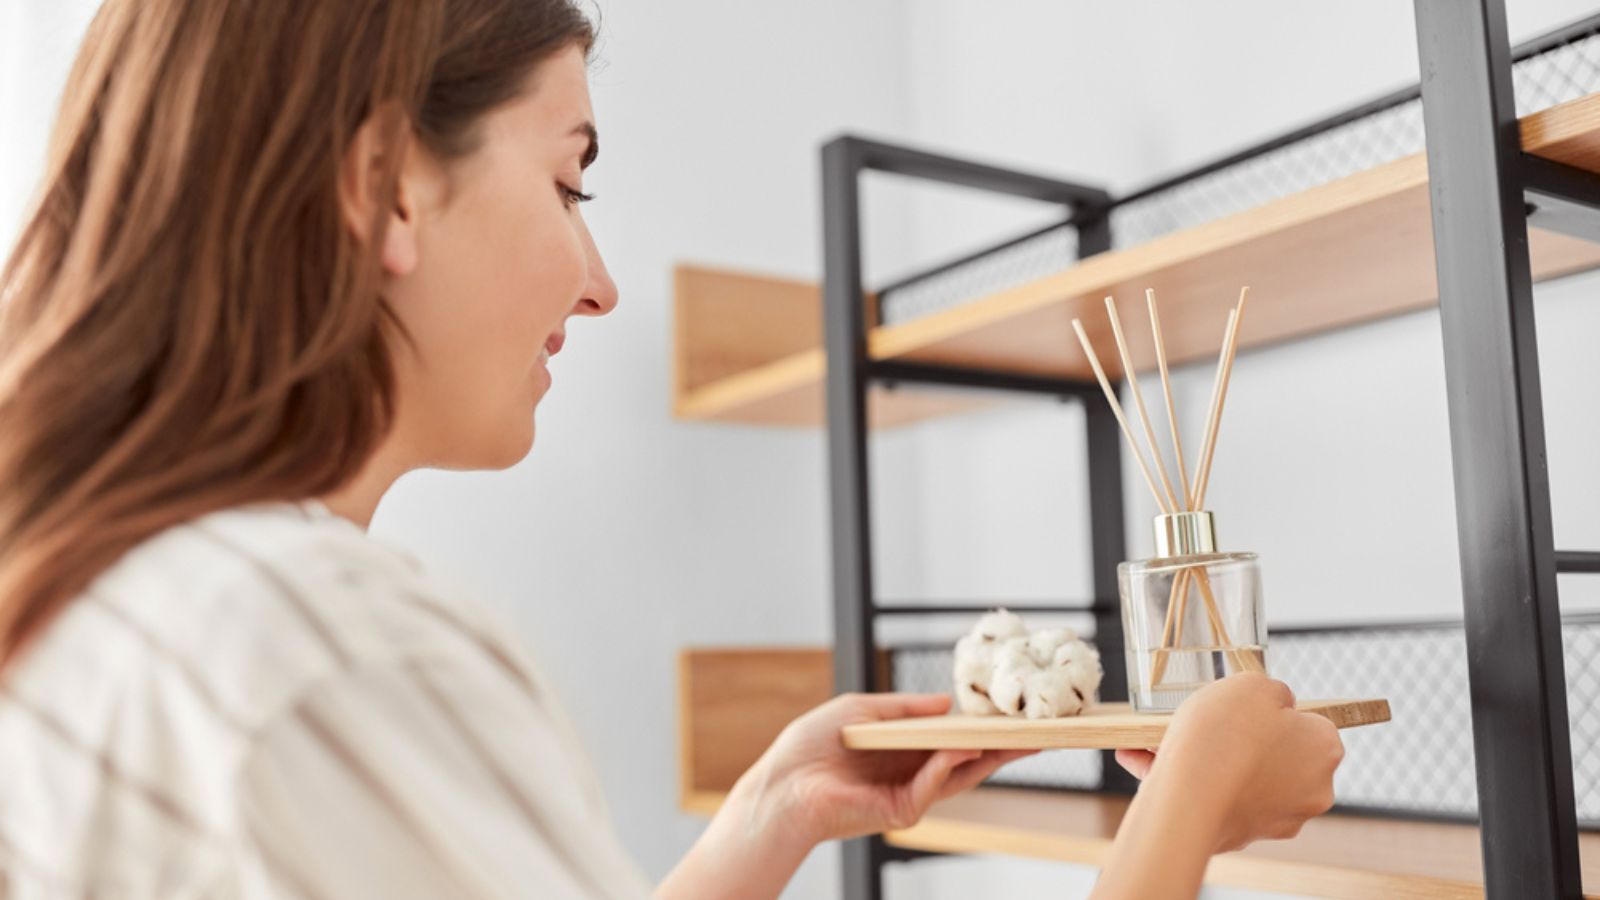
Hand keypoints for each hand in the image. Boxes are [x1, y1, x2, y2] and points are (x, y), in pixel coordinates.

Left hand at [743, 692, 1034, 844]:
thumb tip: (947, 702)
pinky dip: (948, 764)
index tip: (1014, 715)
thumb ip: (904, 707)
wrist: (781, 784)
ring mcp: (909, 795)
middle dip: (1004, 747)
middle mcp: (912, 774)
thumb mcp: (861, 711)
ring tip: (1020, 738)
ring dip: (990, 756)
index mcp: (905, 751)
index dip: (983, 729)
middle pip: (969, 760)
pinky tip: (961, 745)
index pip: (954, 740)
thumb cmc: (810, 747)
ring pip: (961, 776)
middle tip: (1040, 731)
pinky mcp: (900, 811)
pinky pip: (933, 785)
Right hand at [1121, 673, 1343, 851]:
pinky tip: (1152, 764)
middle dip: (1244, 740)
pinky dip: (1193, 784)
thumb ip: (1273, 691)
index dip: (1273, 712)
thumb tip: (1277, 703)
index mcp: (1325, 748)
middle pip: (1278, 754)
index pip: (1309, 722)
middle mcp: (1314, 789)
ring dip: (1213, 761)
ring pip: (1245, 780)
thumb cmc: (1223, 735)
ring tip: (1166, 743)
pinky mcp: (1244, 836)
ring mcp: (1280, 817)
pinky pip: (1219, 801)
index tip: (1245, 710)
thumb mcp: (1252, 684)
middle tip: (1207, 725)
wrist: (1189, 799)